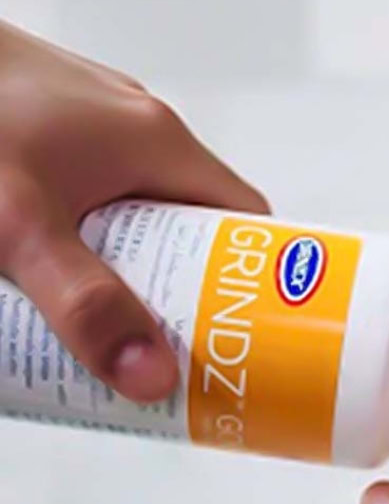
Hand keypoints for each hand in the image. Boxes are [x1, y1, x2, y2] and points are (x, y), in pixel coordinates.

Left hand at [0, 20, 267, 401]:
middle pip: (188, 224)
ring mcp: (92, 124)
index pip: (243, 218)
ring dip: (124, 267)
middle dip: (176, 289)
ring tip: (98, 320)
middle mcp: (137, 127)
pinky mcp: (50, 127)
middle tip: (156, 345)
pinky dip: (84, 238)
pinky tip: (44, 269)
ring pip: (136, 211)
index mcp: (159, 141)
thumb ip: (82, 302)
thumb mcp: (21, 225)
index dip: (250, 278)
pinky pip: (91, 193)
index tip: (241, 332)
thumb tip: (153, 378)